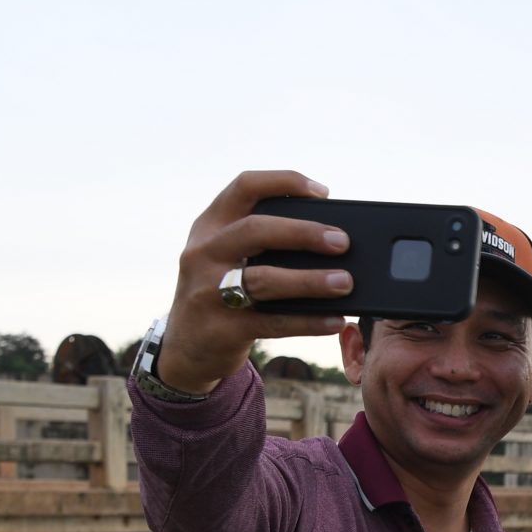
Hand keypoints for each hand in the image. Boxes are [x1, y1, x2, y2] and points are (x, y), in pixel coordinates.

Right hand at [155, 169, 353, 394]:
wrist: (187, 348)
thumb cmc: (222, 293)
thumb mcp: (226, 257)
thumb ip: (261, 241)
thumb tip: (329, 238)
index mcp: (209, 226)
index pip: (245, 187)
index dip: (285, 182)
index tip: (323, 192)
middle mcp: (204, 253)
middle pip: (256, 230)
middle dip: (304, 233)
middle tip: (342, 242)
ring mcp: (208, 292)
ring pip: (263, 279)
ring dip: (310, 280)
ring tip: (345, 283)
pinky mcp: (222, 329)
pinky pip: (272, 323)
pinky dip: (307, 321)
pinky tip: (334, 320)